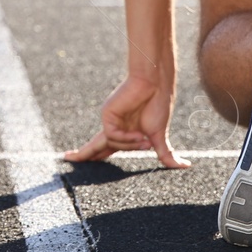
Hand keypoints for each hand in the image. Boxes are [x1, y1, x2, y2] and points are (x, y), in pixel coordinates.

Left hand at [64, 74, 190, 167]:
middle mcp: (115, 127)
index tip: (78, 157)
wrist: (155, 84)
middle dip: (83, 155)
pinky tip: (139, 136)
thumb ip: (164, 154)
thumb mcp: (159, 136)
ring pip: (113, 144)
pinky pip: (113, 136)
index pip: (106, 147)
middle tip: (67, 158)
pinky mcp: (108, 116)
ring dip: (131, 146)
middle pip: (95, 146)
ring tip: (146, 141)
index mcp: (124, 132)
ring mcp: (111, 121)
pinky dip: (127, 139)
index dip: (94, 155)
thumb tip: (184, 167)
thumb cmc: (158, 105)